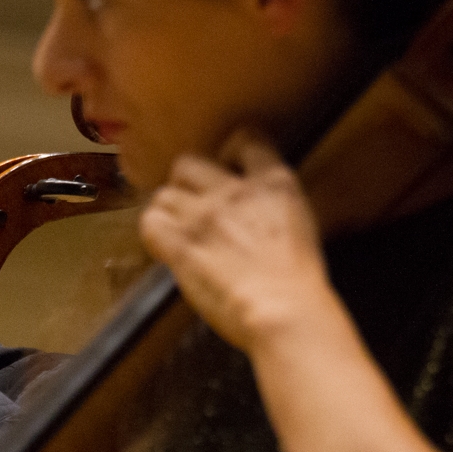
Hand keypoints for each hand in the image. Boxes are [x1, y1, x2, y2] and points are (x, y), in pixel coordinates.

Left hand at [138, 128, 335, 350]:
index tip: (226, 169)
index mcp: (272, 184)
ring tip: (178, 231)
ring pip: (164, 194)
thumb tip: (253, 212)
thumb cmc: (299, 284)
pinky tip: (165, 247)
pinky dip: (154, 234)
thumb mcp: (301, 226)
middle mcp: (234, 191)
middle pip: (188, 163)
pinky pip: (151, 223)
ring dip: (169, 212)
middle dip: (186, 183)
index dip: (231, 152)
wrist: (284, 312)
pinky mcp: (181, 244)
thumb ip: (273, 206)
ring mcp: (204, 216)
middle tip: (192, 206)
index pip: (246, 139)